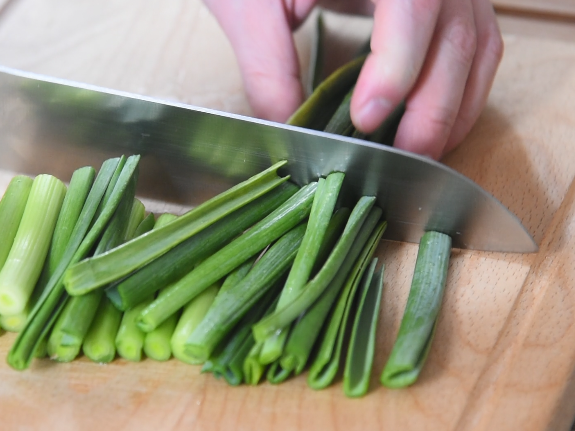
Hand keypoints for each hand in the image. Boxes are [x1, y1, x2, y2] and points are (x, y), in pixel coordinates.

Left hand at [203, 0, 503, 159]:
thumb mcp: (251, 6)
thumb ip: (268, 66)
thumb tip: (288, 130)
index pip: (412, 7)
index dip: (396, 67)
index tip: (366, 116)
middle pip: (453, 37)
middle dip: (430, 109)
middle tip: (395, 157)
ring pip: (475, 47)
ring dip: (452, 110)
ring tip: (414, 154)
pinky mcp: (452, 2)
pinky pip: (479, 48)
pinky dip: (462, 93)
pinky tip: (432, 128)